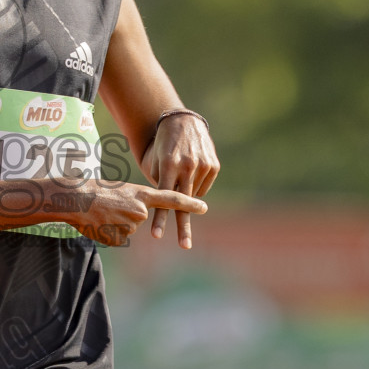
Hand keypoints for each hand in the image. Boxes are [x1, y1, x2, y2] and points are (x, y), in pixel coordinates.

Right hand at [67, 180, 205, 246]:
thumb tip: (139, 219)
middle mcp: (140, 211)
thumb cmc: (95, 191)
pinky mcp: (120, 239)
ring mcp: (131, 226)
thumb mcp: (121, 191)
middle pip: (141, 219)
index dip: (189, 203)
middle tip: (109, 207)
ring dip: (116, 224)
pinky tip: (99, 224)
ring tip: (101, 214)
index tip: (204, 207)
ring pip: (128, 229)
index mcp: (141, 195)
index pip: (172, 199)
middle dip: (127, 216)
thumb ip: (136, 202)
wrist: (75, 200)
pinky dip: (109, 233)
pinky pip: (118, 238)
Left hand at [146, 114, 218, 248]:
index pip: (163, 198)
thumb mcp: (155, 161)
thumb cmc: (162, 146)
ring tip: (180, 177)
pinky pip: (203, 187)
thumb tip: (164, 208)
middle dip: (183, 226)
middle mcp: (187, 166)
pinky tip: (191, 174)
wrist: (182, 122)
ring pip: (193, 195)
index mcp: (169, 165)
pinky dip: (196, 186)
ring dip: (186, 194)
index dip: (160, 218)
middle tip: (185, 246)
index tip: (157, 235)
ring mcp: (202, 165)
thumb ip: (159, 184)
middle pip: (183, 203)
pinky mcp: (213, 165)